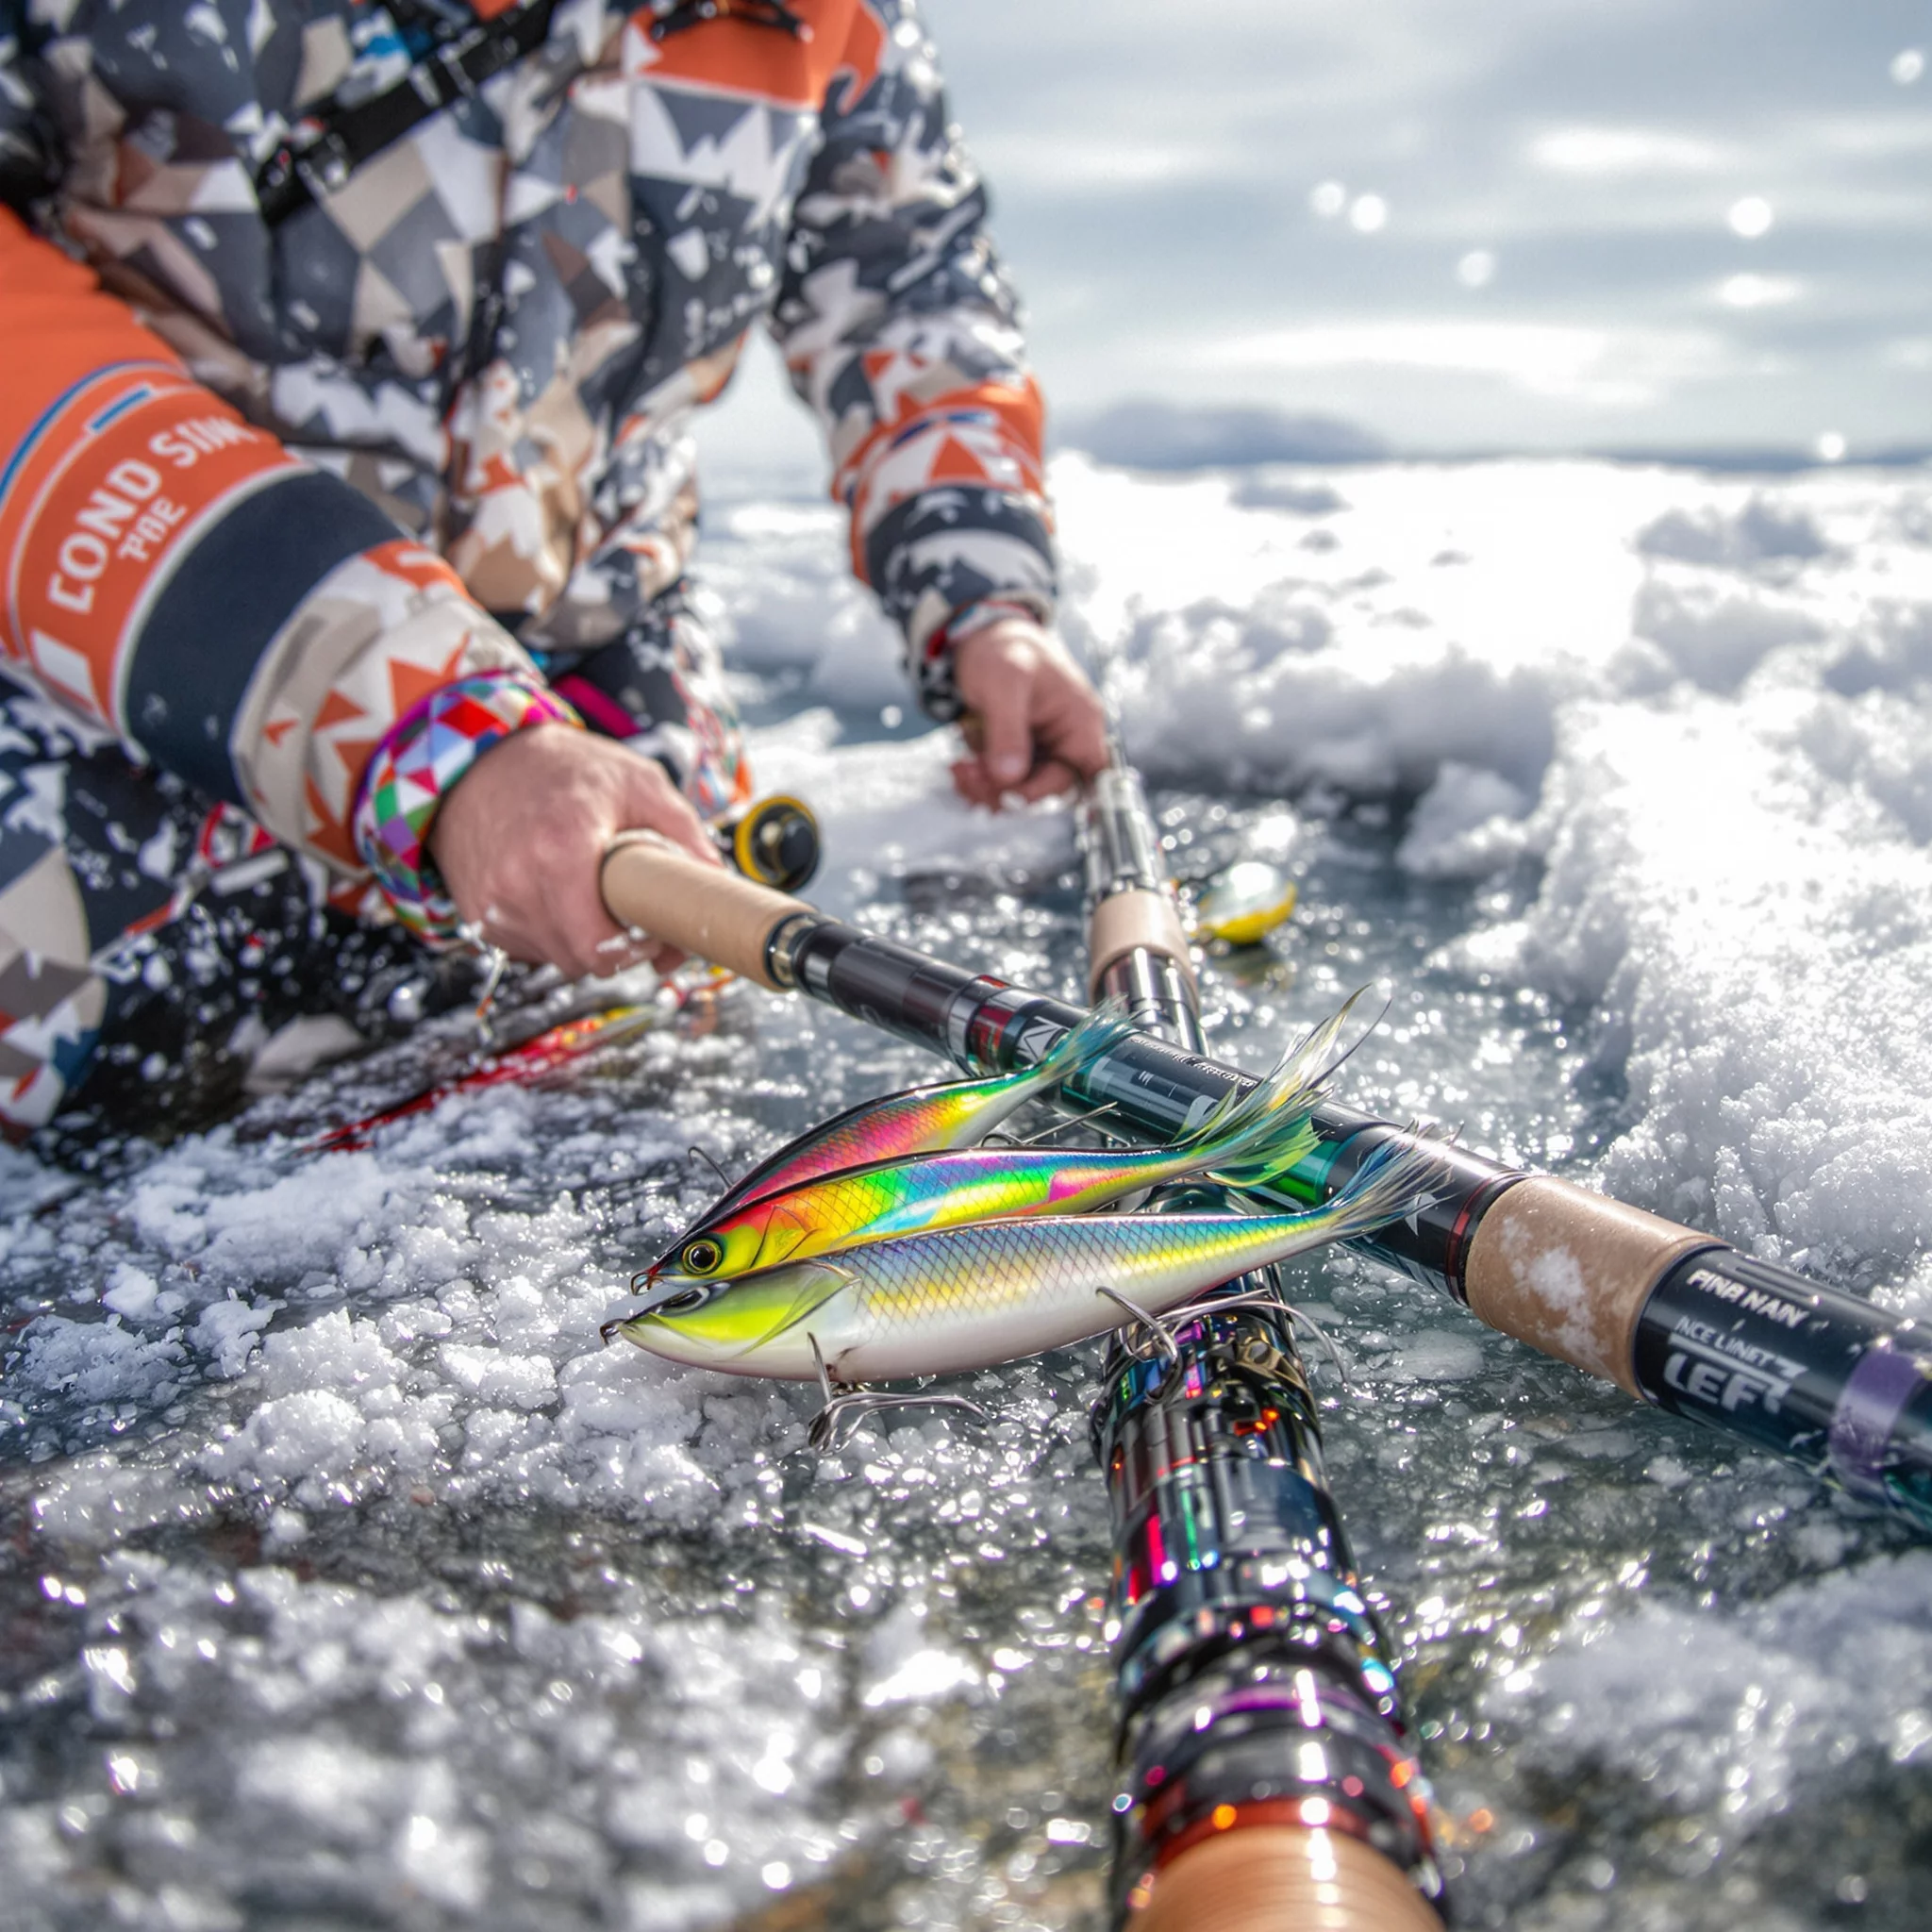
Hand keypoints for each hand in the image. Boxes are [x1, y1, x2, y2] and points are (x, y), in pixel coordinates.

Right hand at [428, 724, 722, 978]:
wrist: (482, 756)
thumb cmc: (564, 768)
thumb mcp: (639, 783)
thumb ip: (685, 833)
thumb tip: (716, 883)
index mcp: (561, 850)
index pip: (600, 946)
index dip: (636, 951)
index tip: (652, 934)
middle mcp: (518, 883)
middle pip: (582, 959)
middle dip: (617, 950)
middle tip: (635, 919)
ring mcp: (491, 902)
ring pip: (556, 958)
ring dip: (584, 941)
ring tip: (596, 898)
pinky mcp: (475, 913)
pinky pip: (528, 947)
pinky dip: (553, 933)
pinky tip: (562, 897)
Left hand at [949, 617, 1109, 807]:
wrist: (982, 635)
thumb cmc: (1004, 648)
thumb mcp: (1005, 681)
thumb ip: (1008, 729)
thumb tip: (1009, 776)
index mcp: (1080, 723)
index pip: (1082, 777)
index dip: (1048, 794)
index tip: (1009, 794)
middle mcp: (1067, 742)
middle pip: (1047, 791)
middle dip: (1006, 790)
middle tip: (968, 774)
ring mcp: (1042, 750)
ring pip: (1021, 791)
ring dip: (988, 789)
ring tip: (960, 769)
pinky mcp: (1018, 754)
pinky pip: (1004, 782)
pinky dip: (981, 781)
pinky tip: (961, 767)